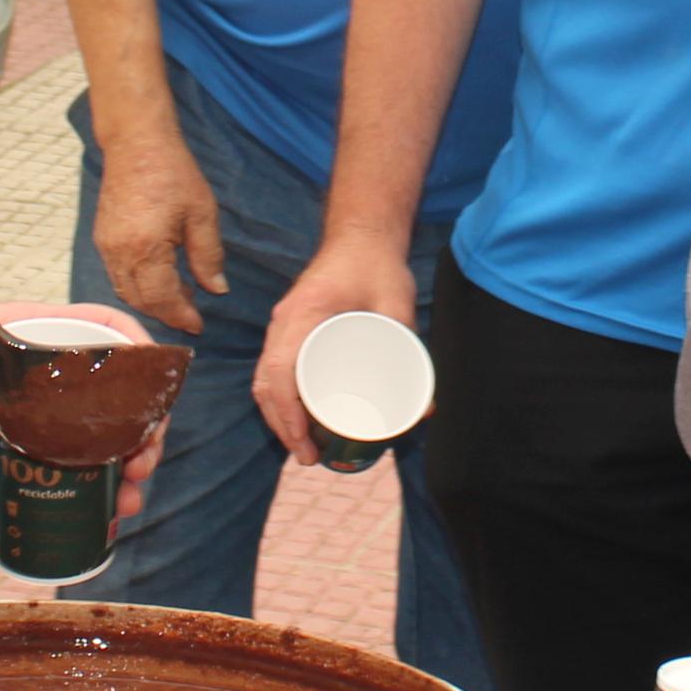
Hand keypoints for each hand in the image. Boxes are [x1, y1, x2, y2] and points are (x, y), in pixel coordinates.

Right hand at [88, 117, 226, 335]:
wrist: (136, 143)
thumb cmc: (173, 174)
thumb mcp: (202, 214)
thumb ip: (208, 256)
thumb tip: (216, 290)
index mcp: (146, 249)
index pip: (161, 299)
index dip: (181, 316)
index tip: (198, 325)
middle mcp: (119, 253)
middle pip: (140, 301)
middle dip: (166, 313)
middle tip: (191, 313)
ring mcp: (106, 246)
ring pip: (125, 291)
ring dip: (151, 301)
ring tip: (180, 296)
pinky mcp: (102, 238)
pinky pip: (117, 275)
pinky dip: (137, 285)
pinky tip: (159, 276)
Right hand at [252, 241, 416, 468]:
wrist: (361, 233)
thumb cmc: (376, 264)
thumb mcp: (396, 303)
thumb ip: (410, 349)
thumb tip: (426, 408)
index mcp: (303, 314)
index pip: (277, 370)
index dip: (285, 412)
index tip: (302, 441)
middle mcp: (284, 321)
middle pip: (264, 382)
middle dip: (280, 425)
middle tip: (308, 457)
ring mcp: (284, 325)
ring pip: (264, 378)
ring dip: (277, 415)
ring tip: (304, 447)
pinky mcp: (291, 329)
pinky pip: (272, 368)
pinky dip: (279, 398)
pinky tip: (297, 420)